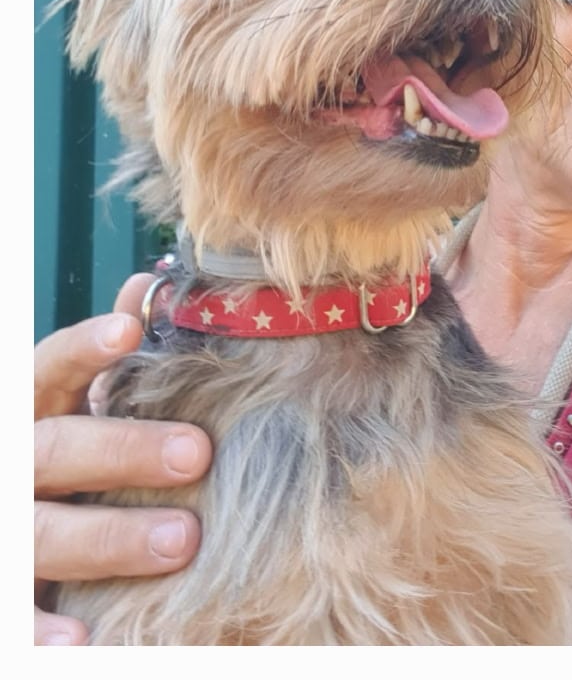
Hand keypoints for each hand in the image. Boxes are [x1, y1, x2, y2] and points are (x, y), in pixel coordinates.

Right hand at [33, 273, 210, 644]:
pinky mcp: (0, 592)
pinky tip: (84, 642)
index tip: (128, 332)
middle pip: (53, 451)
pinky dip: (42, 633)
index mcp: (24, 411)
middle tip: (198, 453)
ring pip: (40, 534)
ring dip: (109, 539)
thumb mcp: (60, 402)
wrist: (6, 517)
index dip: (81, 349)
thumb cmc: (52, 452)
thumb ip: (100, 357)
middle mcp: (5, 467)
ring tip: (182, 540)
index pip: (44, 368)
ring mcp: (1, 531)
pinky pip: (12, 621)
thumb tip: (147, 283)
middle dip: (124, 451)